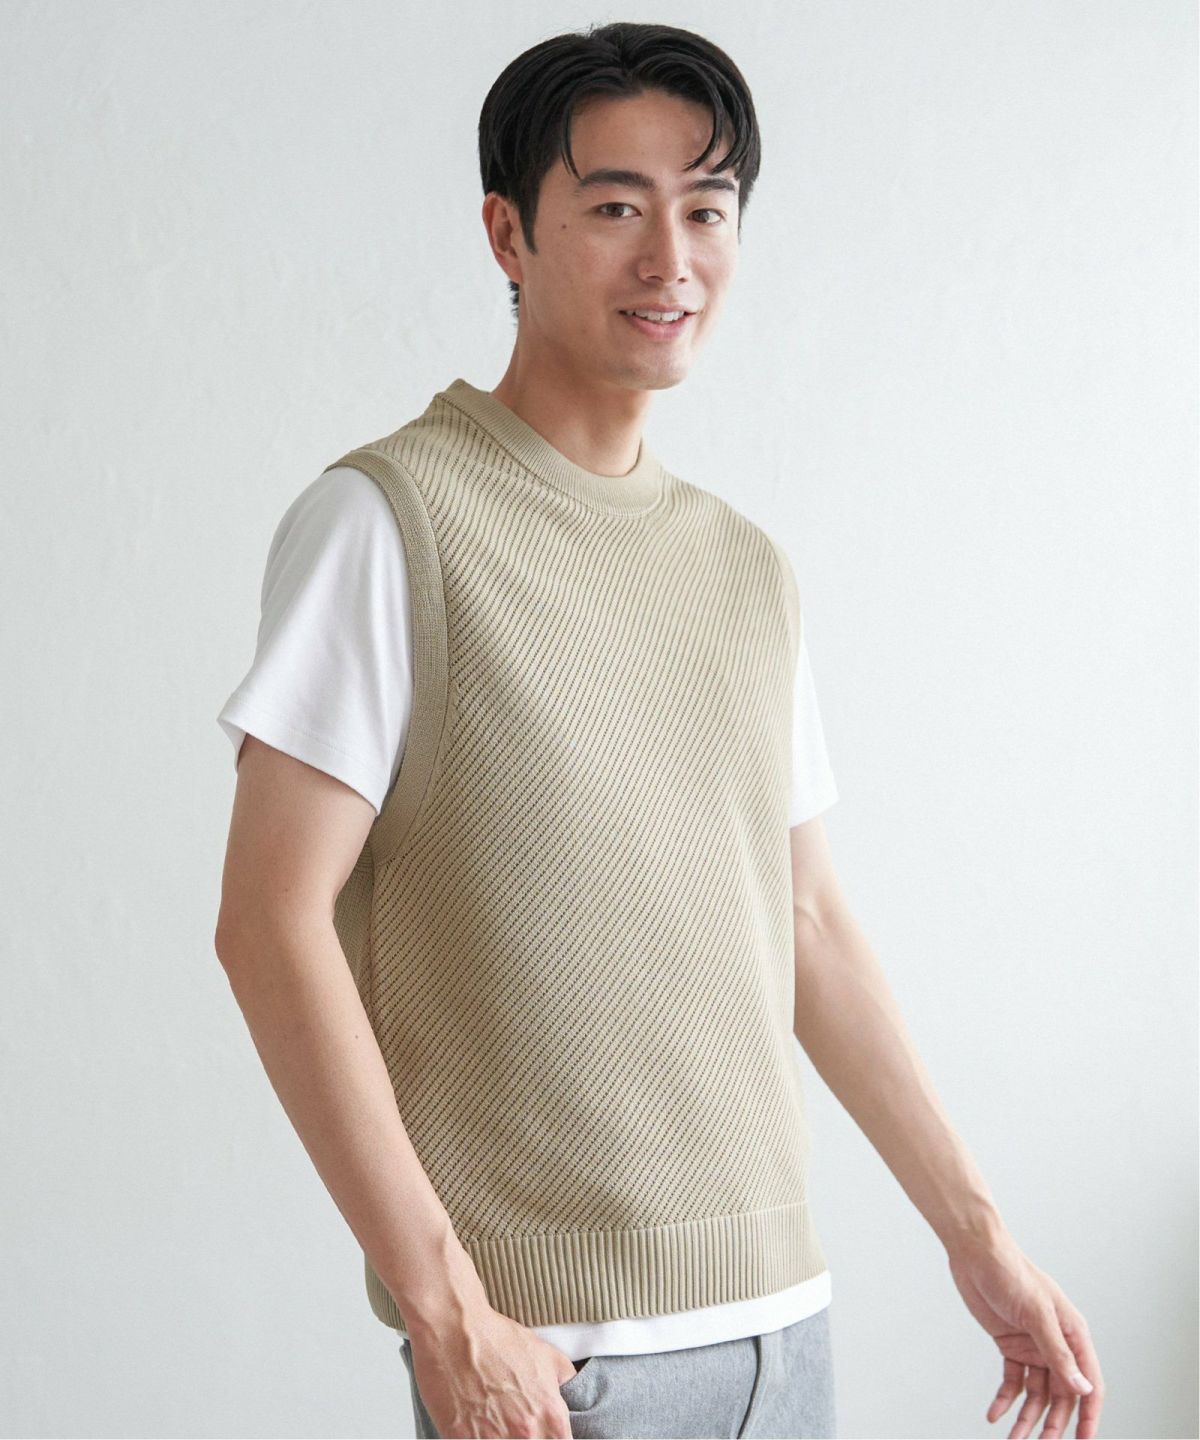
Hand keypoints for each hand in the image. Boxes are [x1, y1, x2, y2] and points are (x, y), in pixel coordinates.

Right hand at [406, 1301, 577, 1438]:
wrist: (454, 1332)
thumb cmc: (497, 1339)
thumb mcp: (545, 1353)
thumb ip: (565, 1380)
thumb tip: (569, 1395)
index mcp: (550, 1414)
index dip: (553, 1437)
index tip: (544, 1431)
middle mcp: (527, 1432)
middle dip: (529, 1437)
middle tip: (516, 1422)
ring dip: (503, 1438)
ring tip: (495, 1421)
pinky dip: (478, 1438)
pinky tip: (477, 1425)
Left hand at [947, 1229, 1104, 1438]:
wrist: (975, 1251)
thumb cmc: (1010, 1272)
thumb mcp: (1036, 1313)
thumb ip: (1058, 1353)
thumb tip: (1082, 1388)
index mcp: (1072, 1333)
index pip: (1088, 1382)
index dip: (1088, 1414)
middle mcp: (1056, 1343)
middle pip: (1061, 1394)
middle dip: (1052, 1422)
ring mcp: (1032, 1345)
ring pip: (1035, 1392)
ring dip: (1026, 1417)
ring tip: (1013, 1439)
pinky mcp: (1009, 1344)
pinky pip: (1012, 1380)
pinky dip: (1005, 1399)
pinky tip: (994, 1415)